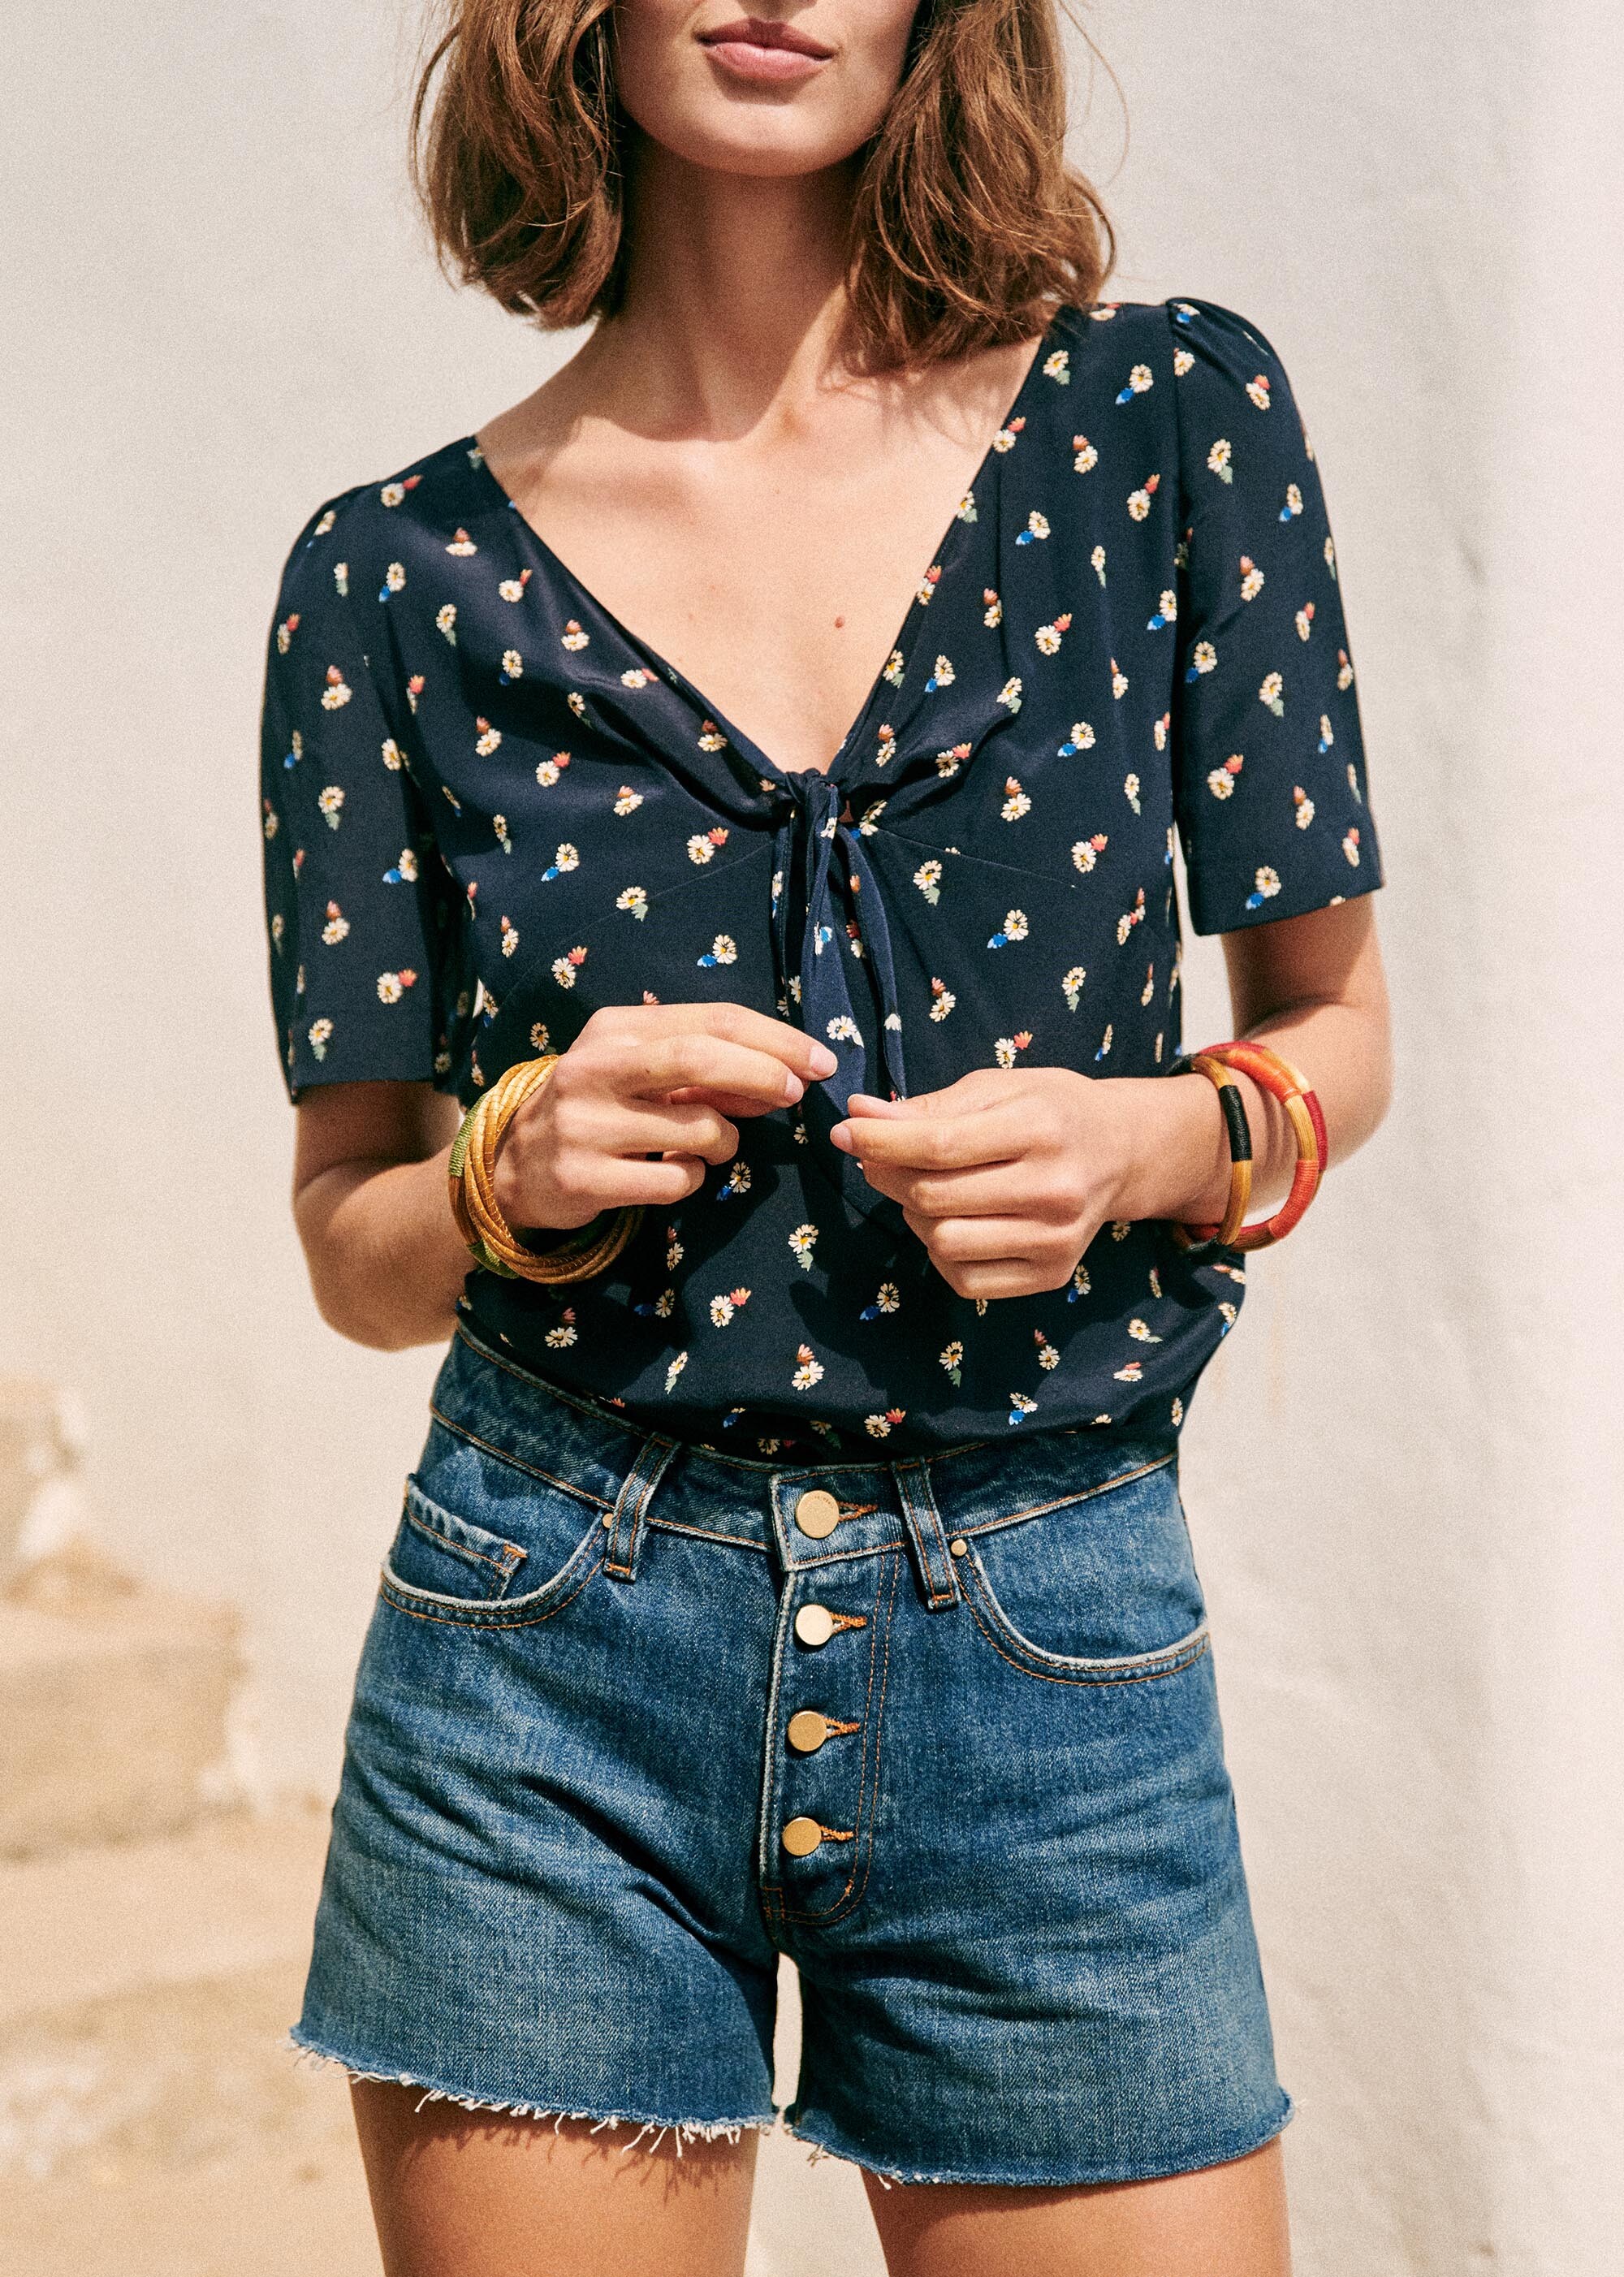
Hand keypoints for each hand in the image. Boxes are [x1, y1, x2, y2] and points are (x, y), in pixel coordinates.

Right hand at [494, 1004, 836, 1230]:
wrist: (517, 1166)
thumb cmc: (600, 1107)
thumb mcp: (643, 1072)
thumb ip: (706, 1068)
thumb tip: (786, 1075)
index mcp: (614, 1029)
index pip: (710, 1020)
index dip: (775, 1039)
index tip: (818, 1061)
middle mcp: (593, 1069)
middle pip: (700, 1058)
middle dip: (764, 1074)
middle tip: (797, 1094)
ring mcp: (584, 1125)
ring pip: (699, 1130)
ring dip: (726, 1142)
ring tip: (711, 1146)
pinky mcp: (583, 1178)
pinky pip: (676, 1181)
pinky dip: (692, 1180)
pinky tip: (671, 1175)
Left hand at [830, 1067, 1221, 1299]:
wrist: (1122, 1151)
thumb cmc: (1051, 1110)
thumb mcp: (998, 1086)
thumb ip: (929, 1106)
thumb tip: (860, 1115)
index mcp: (1042, 1128)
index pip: (938, 1145)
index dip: (879, 1141)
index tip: (845, 1131)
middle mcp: (1056, 1189)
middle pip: (934, 1198)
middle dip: (888, 1175)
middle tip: (877, 1157)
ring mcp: (1057, 1240)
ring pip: (943, 1242)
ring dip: (913, 1216)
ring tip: (923, 1190)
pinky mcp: (1053, 1274)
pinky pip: (966, 1279)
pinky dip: (940, 1254)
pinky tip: (951, 1222)